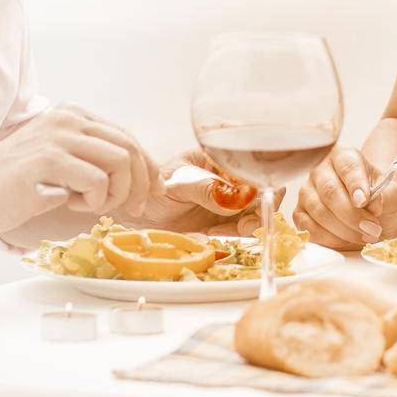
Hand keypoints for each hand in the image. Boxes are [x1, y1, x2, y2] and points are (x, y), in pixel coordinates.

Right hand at [0, 104, 160, 231]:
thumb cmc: (13, 183)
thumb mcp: (59, 162)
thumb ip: (90, 161)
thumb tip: (136, 178)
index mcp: (74, 115)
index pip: (127, 136)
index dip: (147, 166)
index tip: (153, 191)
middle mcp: (69, 118)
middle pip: (130, 147)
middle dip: (141, 182)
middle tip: (134, 208)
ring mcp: (58, 136)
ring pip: (120, 161)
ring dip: (116, 192)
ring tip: (92, 205)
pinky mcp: (48, 159)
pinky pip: (96, 180)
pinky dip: (95, 199)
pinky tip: (72, 204)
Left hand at [140, 150, 282, 235]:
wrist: (134, 211)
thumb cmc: (151, 187)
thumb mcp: (176, 183)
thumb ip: (203, 188)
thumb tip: (231, 199)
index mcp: (219, 160)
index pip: (252, 166)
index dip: (261, 183)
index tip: (254, 200)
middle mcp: (228, 180)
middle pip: (261, 192)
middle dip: (259, 209)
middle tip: (245, 225)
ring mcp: (226, 202)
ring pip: (254, 214)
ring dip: (247, 226)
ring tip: (226, 233)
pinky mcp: (220, 224)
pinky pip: (238, 232)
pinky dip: (232, 237)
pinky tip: (213, 236)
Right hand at [292, 146, 396, 250]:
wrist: (371, 216)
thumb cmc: (380, 200)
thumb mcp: (393, 195)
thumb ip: (388, 195)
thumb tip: (374, 204)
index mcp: (344, 155)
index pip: (347, 166)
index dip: (355, 184)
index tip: (364, 201)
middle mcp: (320, 170)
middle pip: (330, 191)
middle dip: (352, 215)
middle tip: (373, 229)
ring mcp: (306, 192)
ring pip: (319, 212)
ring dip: (344, 230)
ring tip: (365, 236)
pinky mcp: (299, 214)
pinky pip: (309, 229)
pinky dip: (330, 240)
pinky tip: (347, 241)